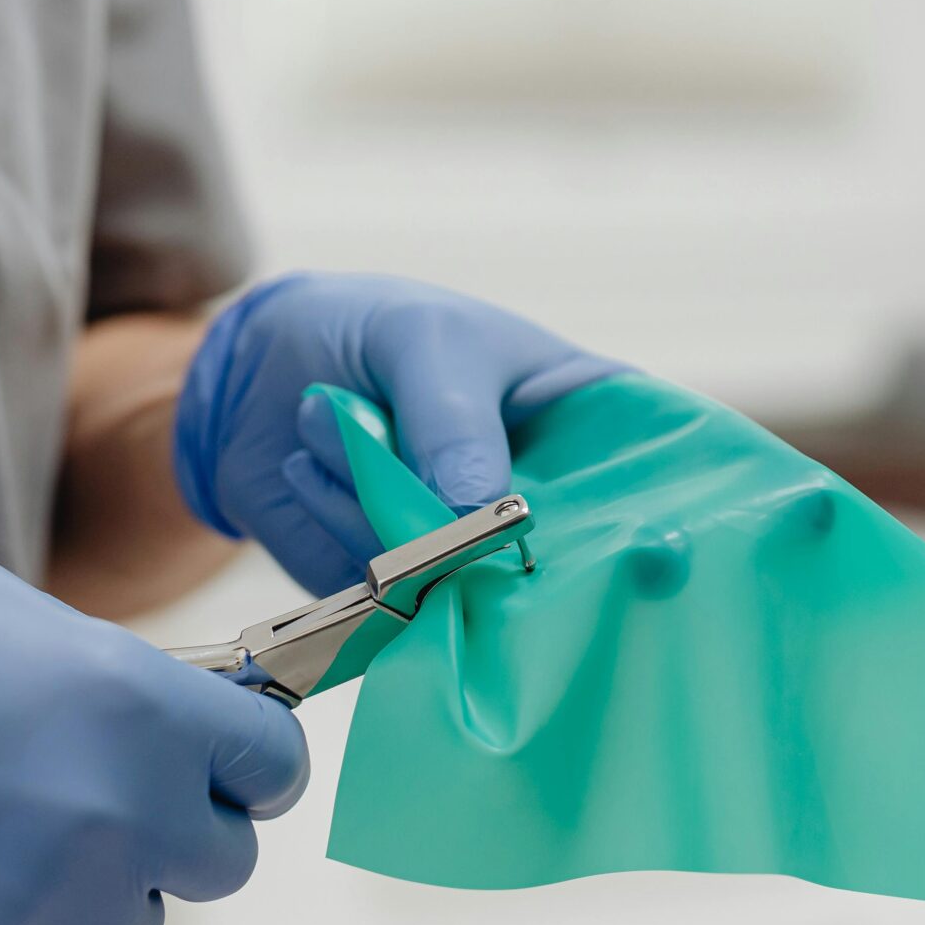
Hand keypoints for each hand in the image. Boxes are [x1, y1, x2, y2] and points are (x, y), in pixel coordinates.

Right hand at [0, 548, 309, 924]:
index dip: (253, 763)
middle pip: (221, 859)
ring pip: (135, 918)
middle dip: (177, 829)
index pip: (273, 763)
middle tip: (102, 794)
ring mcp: (51, 900)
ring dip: (93, 882)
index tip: (230, 763)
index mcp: (133, 706)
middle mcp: (115, 810)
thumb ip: (107, 673)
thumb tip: (164, 713)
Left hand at [173, 273, 621, 594]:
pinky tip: (313, 466)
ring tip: (330, 416)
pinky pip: (385, 593)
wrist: (256, 367)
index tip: (665, 555)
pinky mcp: (407, 596)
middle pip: (576, 570)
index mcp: (593, 427)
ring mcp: (480, 557)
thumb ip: (451, 421)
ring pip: (459, 578)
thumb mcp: (423, 341)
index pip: (664, 484)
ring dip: (372, 501)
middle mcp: (550, 506)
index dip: (667, 525)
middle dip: (508, 553)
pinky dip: (336, 528)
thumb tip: (477, 513)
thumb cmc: (371, 329)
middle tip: (444, 518)